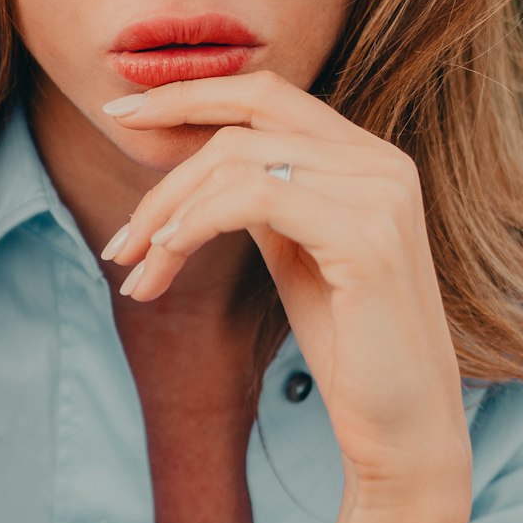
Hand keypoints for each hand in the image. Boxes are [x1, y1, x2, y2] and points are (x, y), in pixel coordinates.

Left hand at [102, 70, 471, 512]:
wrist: (404, 428)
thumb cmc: (349, 342)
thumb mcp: (297, 249)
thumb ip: (264, 193)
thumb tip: (197, 163)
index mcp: (369, 156)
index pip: (267, 94)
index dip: (190, 95)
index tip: (122, 114)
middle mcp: (381, 162)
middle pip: (244, 123)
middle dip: (166, 168)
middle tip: (118, 237)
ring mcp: (380, 195)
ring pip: (238, 162)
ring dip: (168, 213)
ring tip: (136, 268)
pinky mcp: (366, 238)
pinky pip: (255, 198)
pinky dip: (198, 221)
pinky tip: (168, 254)